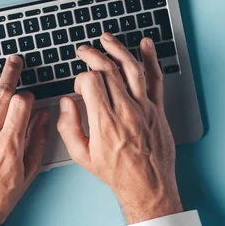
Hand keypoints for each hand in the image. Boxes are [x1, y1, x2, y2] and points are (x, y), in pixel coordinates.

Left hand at [0, 55, 48, 224]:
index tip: (29, 97)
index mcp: (10, 145)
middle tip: (14, 62)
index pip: (21, 105)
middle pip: (1, 94)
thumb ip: (38, 140)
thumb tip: (43, 116)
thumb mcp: (28, 172)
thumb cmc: (0, 195)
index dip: (28, 95)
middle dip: (10, 73)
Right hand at [57, 33, 182, 223]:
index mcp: (104, 122)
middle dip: (93, 55)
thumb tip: (66, 103)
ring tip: (106, 39)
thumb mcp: (82, 156)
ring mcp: (144, 108)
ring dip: (117, 49)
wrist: (148, 186)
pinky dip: (151, 59)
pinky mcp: (158, 109)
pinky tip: (145, 45)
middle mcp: (125, 111)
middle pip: (108, 70)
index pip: (90, 82)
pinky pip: (155, 79)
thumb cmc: (116, 173)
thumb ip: (68, 127)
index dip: (81, 78)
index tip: (80, 87)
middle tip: (85, 50)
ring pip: (131, 68)